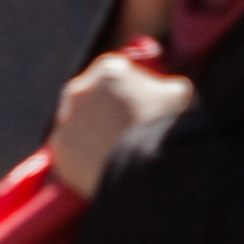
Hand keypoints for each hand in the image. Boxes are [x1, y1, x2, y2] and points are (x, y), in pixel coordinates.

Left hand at [51, 51, 194, 198]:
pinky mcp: (61, 156)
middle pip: (91, 98)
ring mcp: (67, 125)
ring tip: (118, 155)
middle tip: (126, 131)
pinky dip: (85, 162)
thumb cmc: (170, 128)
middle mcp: (80, 92)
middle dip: (105, 112)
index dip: (128, 89)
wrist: (152, 172)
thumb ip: (167, 85)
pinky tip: (106, 171)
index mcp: (109, 70)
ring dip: (93, 137)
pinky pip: (72, 156)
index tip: (138, 104)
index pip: (113, 73)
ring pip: (79, 128)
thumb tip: (167, 89)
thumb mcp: (181, 93)